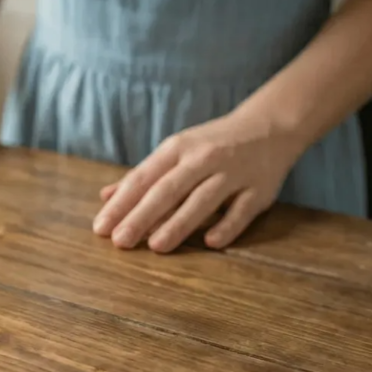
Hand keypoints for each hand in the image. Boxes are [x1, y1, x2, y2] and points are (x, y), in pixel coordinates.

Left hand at [92, 114, 304, 252]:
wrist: (270, 125)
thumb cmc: (211, 144)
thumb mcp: (175, 151)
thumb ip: (143, 176)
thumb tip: (106, 198)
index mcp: (177, 148)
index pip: (143, 178)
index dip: (121, 204)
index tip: (101, 228)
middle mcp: (204, 158)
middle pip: (168, 190)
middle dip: (142, 216)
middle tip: (120, 241)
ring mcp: (233, 173)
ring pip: (202, 199)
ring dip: (179, 223)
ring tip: (155, 246)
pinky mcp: (260, 190)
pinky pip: (242, 210)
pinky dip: (227, 225)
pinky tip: (210, 243)